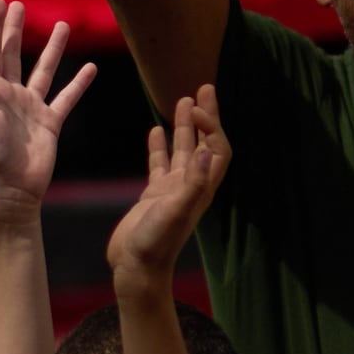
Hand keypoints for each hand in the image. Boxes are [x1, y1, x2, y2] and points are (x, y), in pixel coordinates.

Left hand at [0, 0, 94, 209]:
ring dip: (53, 49)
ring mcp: (31, 107)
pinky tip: (90, 68)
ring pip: (44, 70)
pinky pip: (66, 97)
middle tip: (18, 5)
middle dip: (15, 30)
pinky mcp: (50, 122)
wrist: (12, 188)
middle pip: (14, 54)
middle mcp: (10, 95)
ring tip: (62, 25)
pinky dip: (79, 83)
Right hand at [110, 88, 229, 287]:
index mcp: (201, 188)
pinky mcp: (154, 194)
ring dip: (184, 126)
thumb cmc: (156, 242)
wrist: (135, 267)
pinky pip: (160, 163)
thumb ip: (193, 182)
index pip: (218, 148)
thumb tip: (210, 150)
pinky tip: (155, 130)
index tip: (198, 106)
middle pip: (205, 143)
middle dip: (206, 116)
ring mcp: (172, 190)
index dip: (212, 126)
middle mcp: (191, 185)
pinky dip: (160, 145)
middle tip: (204, 86)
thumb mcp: (175, 210)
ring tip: (182, 99)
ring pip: (183, 150)